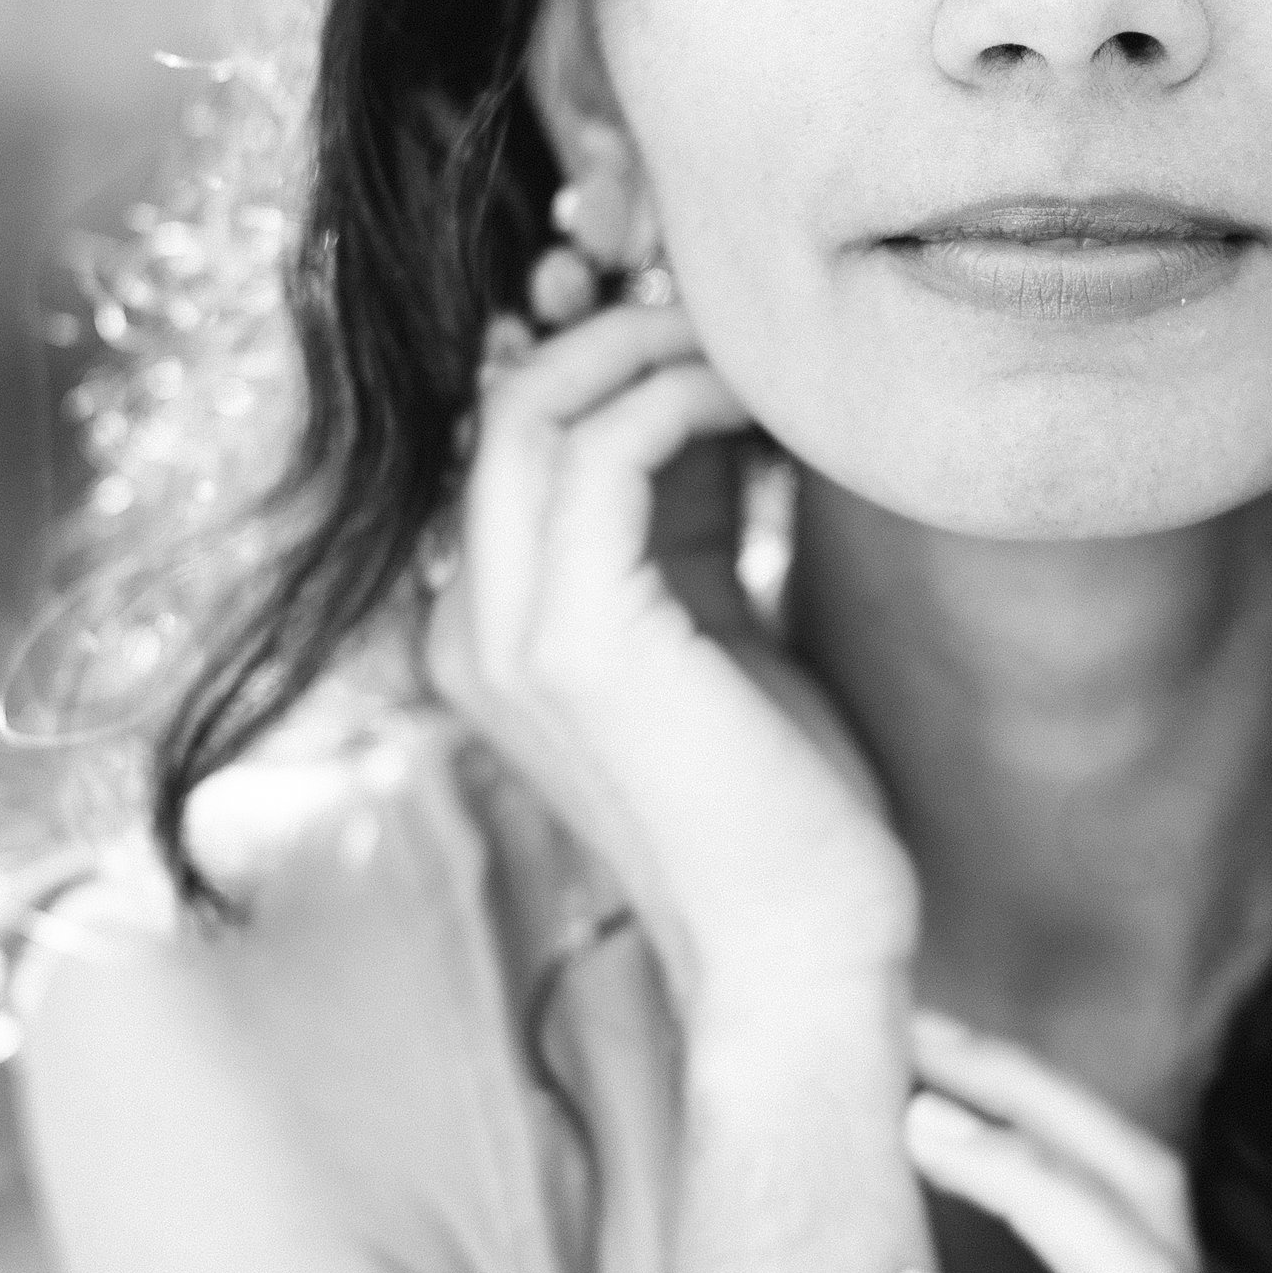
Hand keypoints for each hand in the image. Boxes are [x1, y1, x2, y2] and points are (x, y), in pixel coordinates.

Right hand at [426, 270, 917, 1020]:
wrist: (799, 955)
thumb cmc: (786, 807)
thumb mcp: (722, 627)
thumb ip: (688, 520)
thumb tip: (712, 388)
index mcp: (497, 626)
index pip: (523, 436)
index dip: (614, 357)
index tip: (726, 333)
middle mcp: (472, 626)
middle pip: (510, 397)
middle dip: (624, 328)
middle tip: (744, 316)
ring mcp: (506, 634)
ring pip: (538, 404)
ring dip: (659, 349)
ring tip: (766, 354)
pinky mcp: (573, 640)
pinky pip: (605, 447)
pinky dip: (689, 395)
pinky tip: (772, 406)